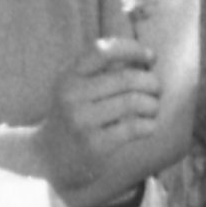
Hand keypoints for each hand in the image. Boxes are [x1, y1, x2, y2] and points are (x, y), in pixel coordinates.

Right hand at [36, 39, 161, 198]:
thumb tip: (148, 58)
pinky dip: (150, 124)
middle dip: (151, 81)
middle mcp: (72, 97)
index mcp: (68, 77)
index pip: (103, 51)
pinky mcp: (95, 145)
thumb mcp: (76, 88)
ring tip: (153, 108)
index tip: (151, 57)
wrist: (48, 158)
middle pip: (126, 78)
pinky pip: (135, 128)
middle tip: (157, 89)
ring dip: (153, 104)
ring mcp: (82, 122)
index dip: (133, 49)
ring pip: (134, 102)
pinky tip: (149, 125)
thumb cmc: (74, 116)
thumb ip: (103, 71)